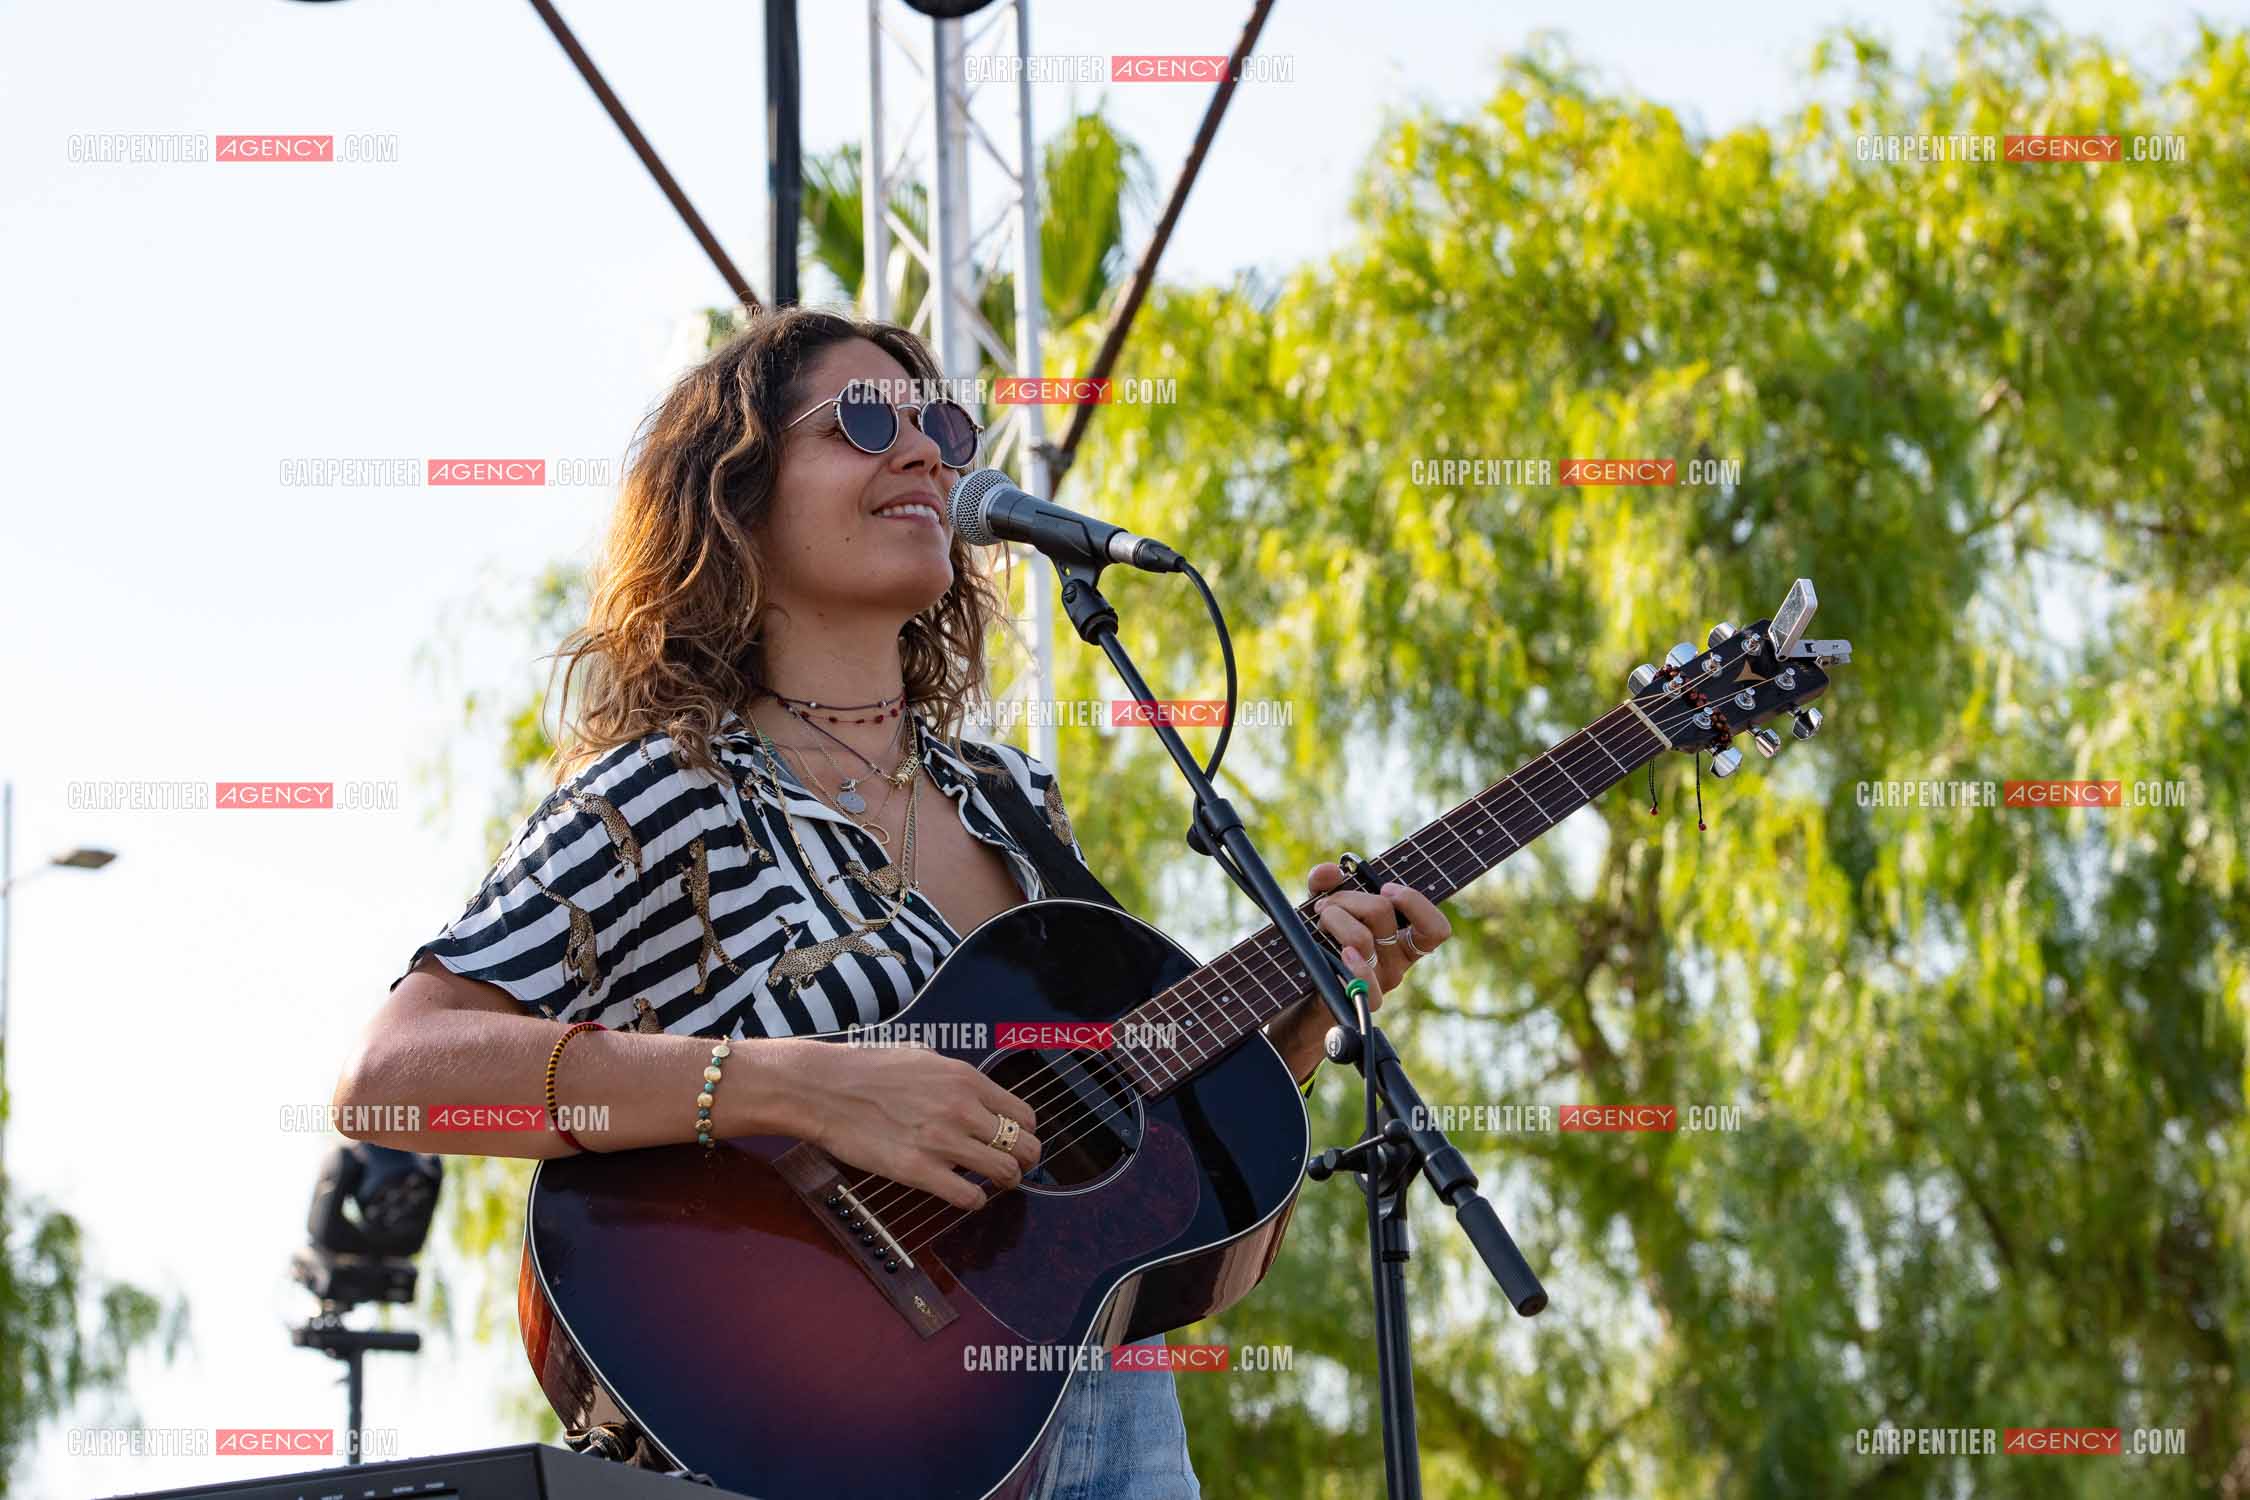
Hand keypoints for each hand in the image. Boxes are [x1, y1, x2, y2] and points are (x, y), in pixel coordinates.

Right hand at [792, 1044, 1042, 1210]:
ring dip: (1004, 1182)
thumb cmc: (867, 1070)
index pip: (1023, 1114)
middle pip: (1022, 1146)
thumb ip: (954, 1077)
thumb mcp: (922, 1057)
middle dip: (1025, 1161)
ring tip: (993, 1184)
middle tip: (1015, 1168)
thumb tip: (972, 1091)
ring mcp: (943, 1141)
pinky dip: (974, 1201)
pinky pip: (969, 1196)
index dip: (1026, 1133)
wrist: (825, 1089)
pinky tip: (966, 1196)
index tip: (1019, 1141)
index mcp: (966, 1079)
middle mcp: (963, 1109)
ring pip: (1003, 1172)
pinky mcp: (919, 1171)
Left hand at [1304, 862, 1453, 1009]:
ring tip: (1320, 922)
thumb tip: (1329, 871)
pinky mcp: (1362, 998)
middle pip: (1381, 911)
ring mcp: (1381, 981)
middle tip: (1325, 905)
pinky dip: (1354, 965)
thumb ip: (1325, 884)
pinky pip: (1365, 981)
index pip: (1435, 929)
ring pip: (1361, 936)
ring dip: (1333, 918)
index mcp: (1403, 941)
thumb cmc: (1324, 941)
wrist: (1307, 983)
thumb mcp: (1327, 906)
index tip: (1385, 889)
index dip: (1414, 901)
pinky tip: (1342, 953)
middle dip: (1345, 897)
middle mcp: (1397, 962)